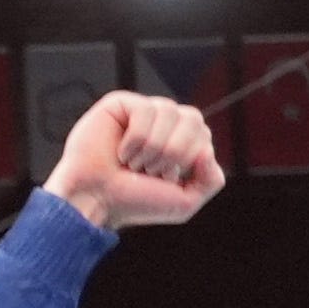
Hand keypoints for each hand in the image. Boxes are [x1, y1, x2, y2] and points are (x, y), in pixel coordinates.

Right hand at [47, 92, 223, 230]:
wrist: (96, 202)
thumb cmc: (134, 203)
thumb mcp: (184, 203)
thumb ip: (212, 180)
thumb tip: (208, 150)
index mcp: (182, 141)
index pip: (203, 134)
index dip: (187, 160)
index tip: (163, 180)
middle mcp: (164, 124)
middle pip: (193, 118)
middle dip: (173, 152)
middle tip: (148, 171)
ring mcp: (142, 112)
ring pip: (170, 112)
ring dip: (152, 148)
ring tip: (132, 163)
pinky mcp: (120, 104)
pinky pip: (145, 110)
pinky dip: (135, 138)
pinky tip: (121, 152)